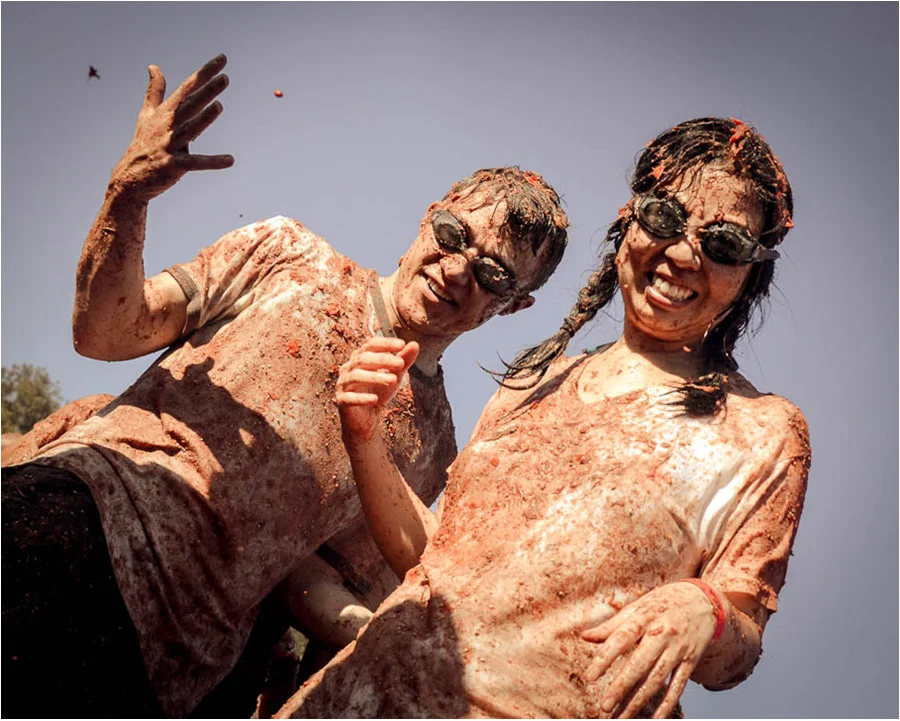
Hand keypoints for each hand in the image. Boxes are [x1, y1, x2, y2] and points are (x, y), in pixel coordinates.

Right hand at [111, 54, 233, 200]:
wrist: (130, 178)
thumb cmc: (143, 144)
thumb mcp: (146, 114)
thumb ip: (155, 91)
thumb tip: (154, 66)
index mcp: (165, 112)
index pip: (188, 88)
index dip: (204, 73)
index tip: (222, 59)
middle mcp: (168, 126)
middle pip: (190, 105)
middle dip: (206, 91)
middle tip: (225, 78)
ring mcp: (170, 145)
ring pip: (190, 129)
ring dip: (204, 118)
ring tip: (219, 106)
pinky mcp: (173, 166)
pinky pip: (195, 162)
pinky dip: (212, 162)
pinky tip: (230, 160)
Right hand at [336, 337, 418, 441]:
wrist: (365, 419)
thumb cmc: (378, 391)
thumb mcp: (394, 375)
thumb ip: (403, 361)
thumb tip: (415, 344)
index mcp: (359, 358)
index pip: (370, 345)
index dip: (385, 344)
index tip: (401, 345)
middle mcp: (348, 368)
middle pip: (362, 359)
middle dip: (382, 360)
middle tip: (401, 364)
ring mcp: (342, 385)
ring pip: (355, 377)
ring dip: (375, 377)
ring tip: (394, 380)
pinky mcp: (341, 401)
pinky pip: (349, 398)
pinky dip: (362, 398)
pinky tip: (375, 399)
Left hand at [582, 581, 717, 718]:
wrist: (703, 600)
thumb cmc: (663, 603)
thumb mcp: (637, 606)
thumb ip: (611, 625)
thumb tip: (584, 636)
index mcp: (644, 618)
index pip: (620, 639)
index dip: (604, 658)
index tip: (590, 677)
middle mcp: (661, 634)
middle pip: (639, 665)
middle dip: (621, 687)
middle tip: (604, 706)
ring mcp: (677, 649)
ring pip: (656, 679)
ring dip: (638, 701)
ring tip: (621, 717)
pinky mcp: (690, 661)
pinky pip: (678, 686)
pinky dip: (667, 704)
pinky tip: (655, 719)